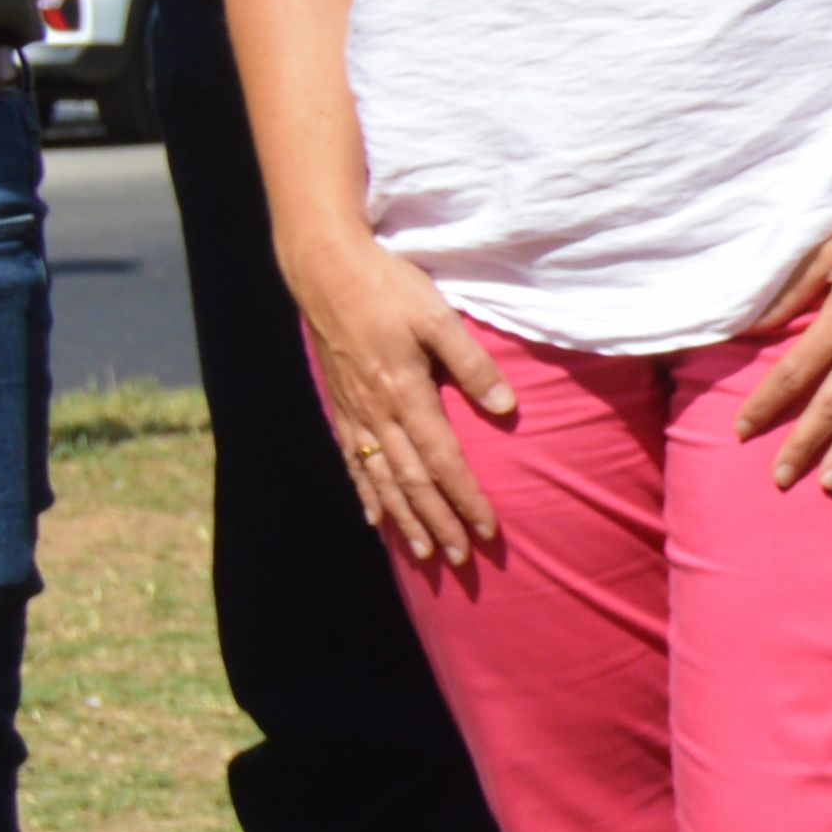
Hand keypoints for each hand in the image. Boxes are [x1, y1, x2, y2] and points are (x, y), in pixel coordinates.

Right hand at [278, 226, 511, 567]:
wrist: (326, 272)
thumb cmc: (389, 289)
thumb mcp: (439, 317)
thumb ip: (472, 364)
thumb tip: (506, 408)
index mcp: (406, 394)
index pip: (443, 462)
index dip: (466, 498)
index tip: (488, 530)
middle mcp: (378, 414)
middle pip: (412, 483)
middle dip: (439, 523)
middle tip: (461, 559)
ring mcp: (355, 414)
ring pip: (381, 481)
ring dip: (405, 521)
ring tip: (426, 554)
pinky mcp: (341, 407)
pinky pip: (355, 463)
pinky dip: (367, 494)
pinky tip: (376, 518)